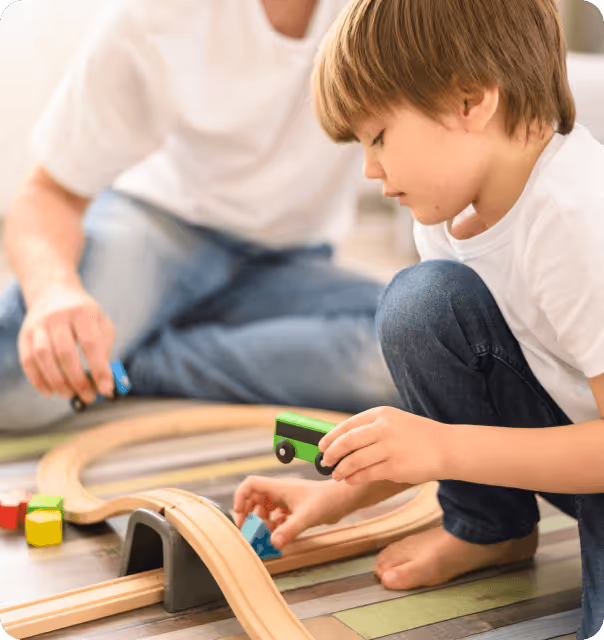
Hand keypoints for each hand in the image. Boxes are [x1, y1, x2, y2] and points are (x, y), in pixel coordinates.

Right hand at [18, 283, 115, 402]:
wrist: (54, 292)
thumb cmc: (85, 315)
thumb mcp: (101, 324)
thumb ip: (105, 349)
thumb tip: (105, 380)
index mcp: (83, 312)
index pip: (91, 344)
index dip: (99, 369)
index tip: (107, 390)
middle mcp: (58, 316)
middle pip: (65, 352)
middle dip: (78, 380)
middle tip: (88, 396)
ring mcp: (38, 324)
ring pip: (43, 357)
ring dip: (57, 381)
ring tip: (69, 395)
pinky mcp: (24, 334)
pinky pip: (28, 360)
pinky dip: (38, 380)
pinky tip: (50, 391)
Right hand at [232, 476, 359, 548]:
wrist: (344, 499)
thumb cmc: (327, 500)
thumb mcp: (307, 516)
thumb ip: (290, 529)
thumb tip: (273, 542)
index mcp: (278, 487)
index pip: (250, 485)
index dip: (240, 498)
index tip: (240, 516)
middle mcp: (279, 493)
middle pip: (253, 499)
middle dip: (247, 514)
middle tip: (248, 531)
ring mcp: (286, 501)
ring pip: (264, 510)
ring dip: (260, 523)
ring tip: (261, 537)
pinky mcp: (293, 510)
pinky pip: (276, 518)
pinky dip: (273, 527)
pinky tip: (278, 536)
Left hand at [318, 406, 444, 485]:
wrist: (448, 447)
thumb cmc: (418, 436)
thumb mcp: (394, 422)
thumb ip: (371, 430)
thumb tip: (340, 443)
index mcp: (382, 413)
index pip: (348, 425)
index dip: (331, 437)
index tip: (322, 445)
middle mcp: (384, 428)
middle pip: (347, 442)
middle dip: (332, 453)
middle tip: (326, 462)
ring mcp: (390, 448)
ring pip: (355, 460)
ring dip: (341, 469)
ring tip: (337, 474)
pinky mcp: (396, 467)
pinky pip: (367, 474)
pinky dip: (354, 478)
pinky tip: (350, 480)